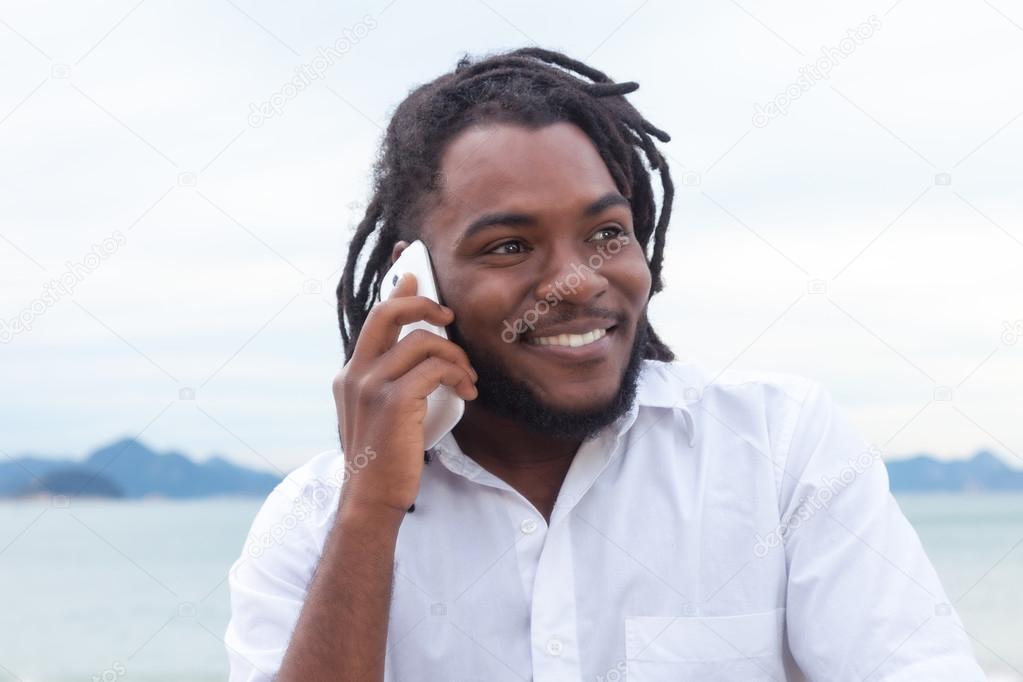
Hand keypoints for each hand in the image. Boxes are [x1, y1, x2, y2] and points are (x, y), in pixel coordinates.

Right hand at [332, 273, 476, 514]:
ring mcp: (371, 385)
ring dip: (456, 357)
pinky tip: (466, 392)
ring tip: (468, 380)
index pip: (375, 318)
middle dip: (425, 305)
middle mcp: (355, 373)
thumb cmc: (386, 458)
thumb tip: (419, 354)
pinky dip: (458, 375)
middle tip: (450, 318)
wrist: (372, 497)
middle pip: (388, 312)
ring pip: (423, 342)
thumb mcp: (380, 414)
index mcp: (351, 374)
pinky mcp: (393, 401)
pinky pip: (435, 368)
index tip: (414, 279)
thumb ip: (390, 382)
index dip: (397, 293)